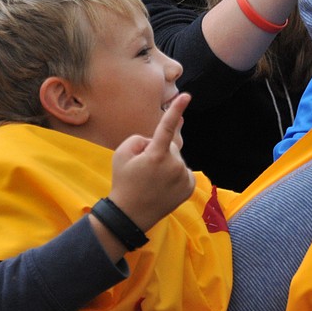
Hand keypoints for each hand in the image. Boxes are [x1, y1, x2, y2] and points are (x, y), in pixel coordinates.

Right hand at [108, 93, 195, 232]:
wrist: (131, 215)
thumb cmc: (124, 181)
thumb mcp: (121, 154)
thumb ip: (141, 139)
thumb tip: (157, 141)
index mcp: (156, 155)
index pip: (166, 127)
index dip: (175, 110)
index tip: (186, 96)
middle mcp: (174, 166)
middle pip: (170, 145)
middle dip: (159, 150)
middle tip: (144, 169)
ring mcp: (184, 177)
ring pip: (177, 158)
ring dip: (167, 163)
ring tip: (152, 180)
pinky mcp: (190, 187)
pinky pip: (183, 171)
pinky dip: (175, 174)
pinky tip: (163, 185)